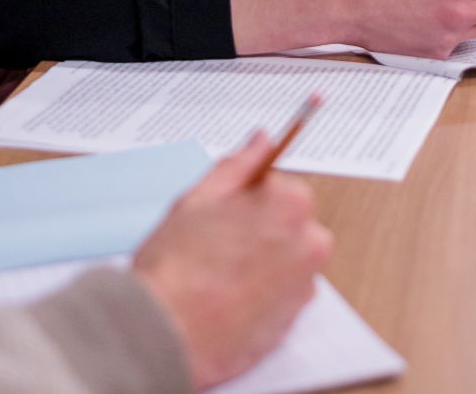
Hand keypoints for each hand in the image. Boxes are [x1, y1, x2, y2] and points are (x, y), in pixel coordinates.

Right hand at [133, 135, 331, 388]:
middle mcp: (310, 243)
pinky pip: (281, 294)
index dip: (245, 199)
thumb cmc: (177, 268)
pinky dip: (261, 294)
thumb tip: (261, 140)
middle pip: (287, 223)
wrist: (165, 334)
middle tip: (215, 245)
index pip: (278, 186)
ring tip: (218, 276)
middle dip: (258, 229)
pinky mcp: (294, 321)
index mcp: (291, 204)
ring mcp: (305, 286)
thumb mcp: (199, 196)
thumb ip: (239, 164)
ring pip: (284, 259)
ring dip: (260, 262)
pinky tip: (228, 298)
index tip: (225, 213)